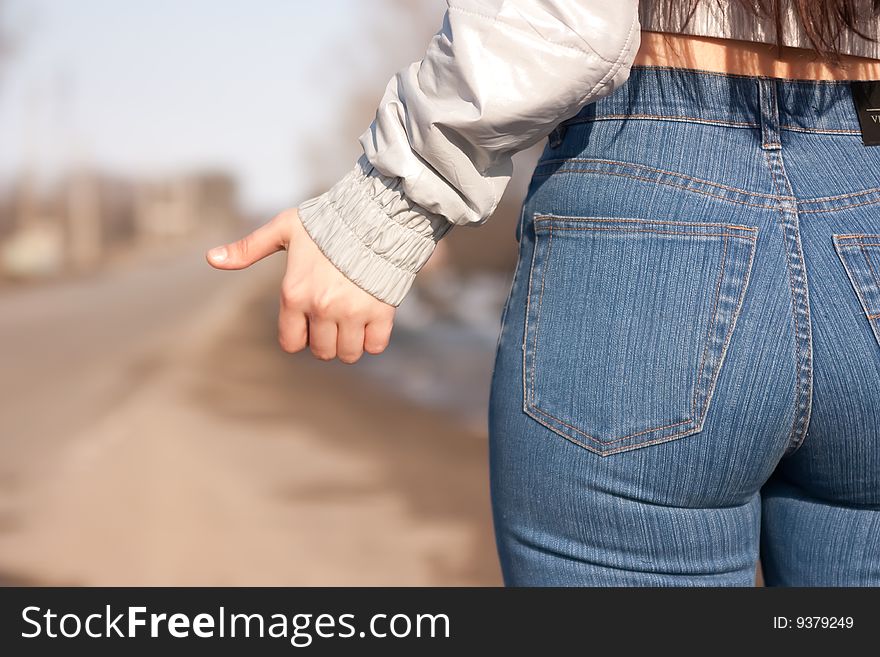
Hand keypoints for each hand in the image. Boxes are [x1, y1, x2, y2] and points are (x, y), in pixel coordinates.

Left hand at [206, 208, 395, 363]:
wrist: (375, 213)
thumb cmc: (327, 222)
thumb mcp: (284, 229)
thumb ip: (248, 248)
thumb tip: (211, 259)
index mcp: (294, 293)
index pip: (292, 343)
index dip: (301, 336)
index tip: (311, 321)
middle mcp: (321, 307)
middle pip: (322, 352)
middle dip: (327, 341)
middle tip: (336, 319)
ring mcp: (352, 311)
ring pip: (349, 353)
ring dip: (351, 344)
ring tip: (354, 322)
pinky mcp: (381, 312)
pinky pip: (376, 346)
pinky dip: (374, 339)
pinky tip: (372, 319)